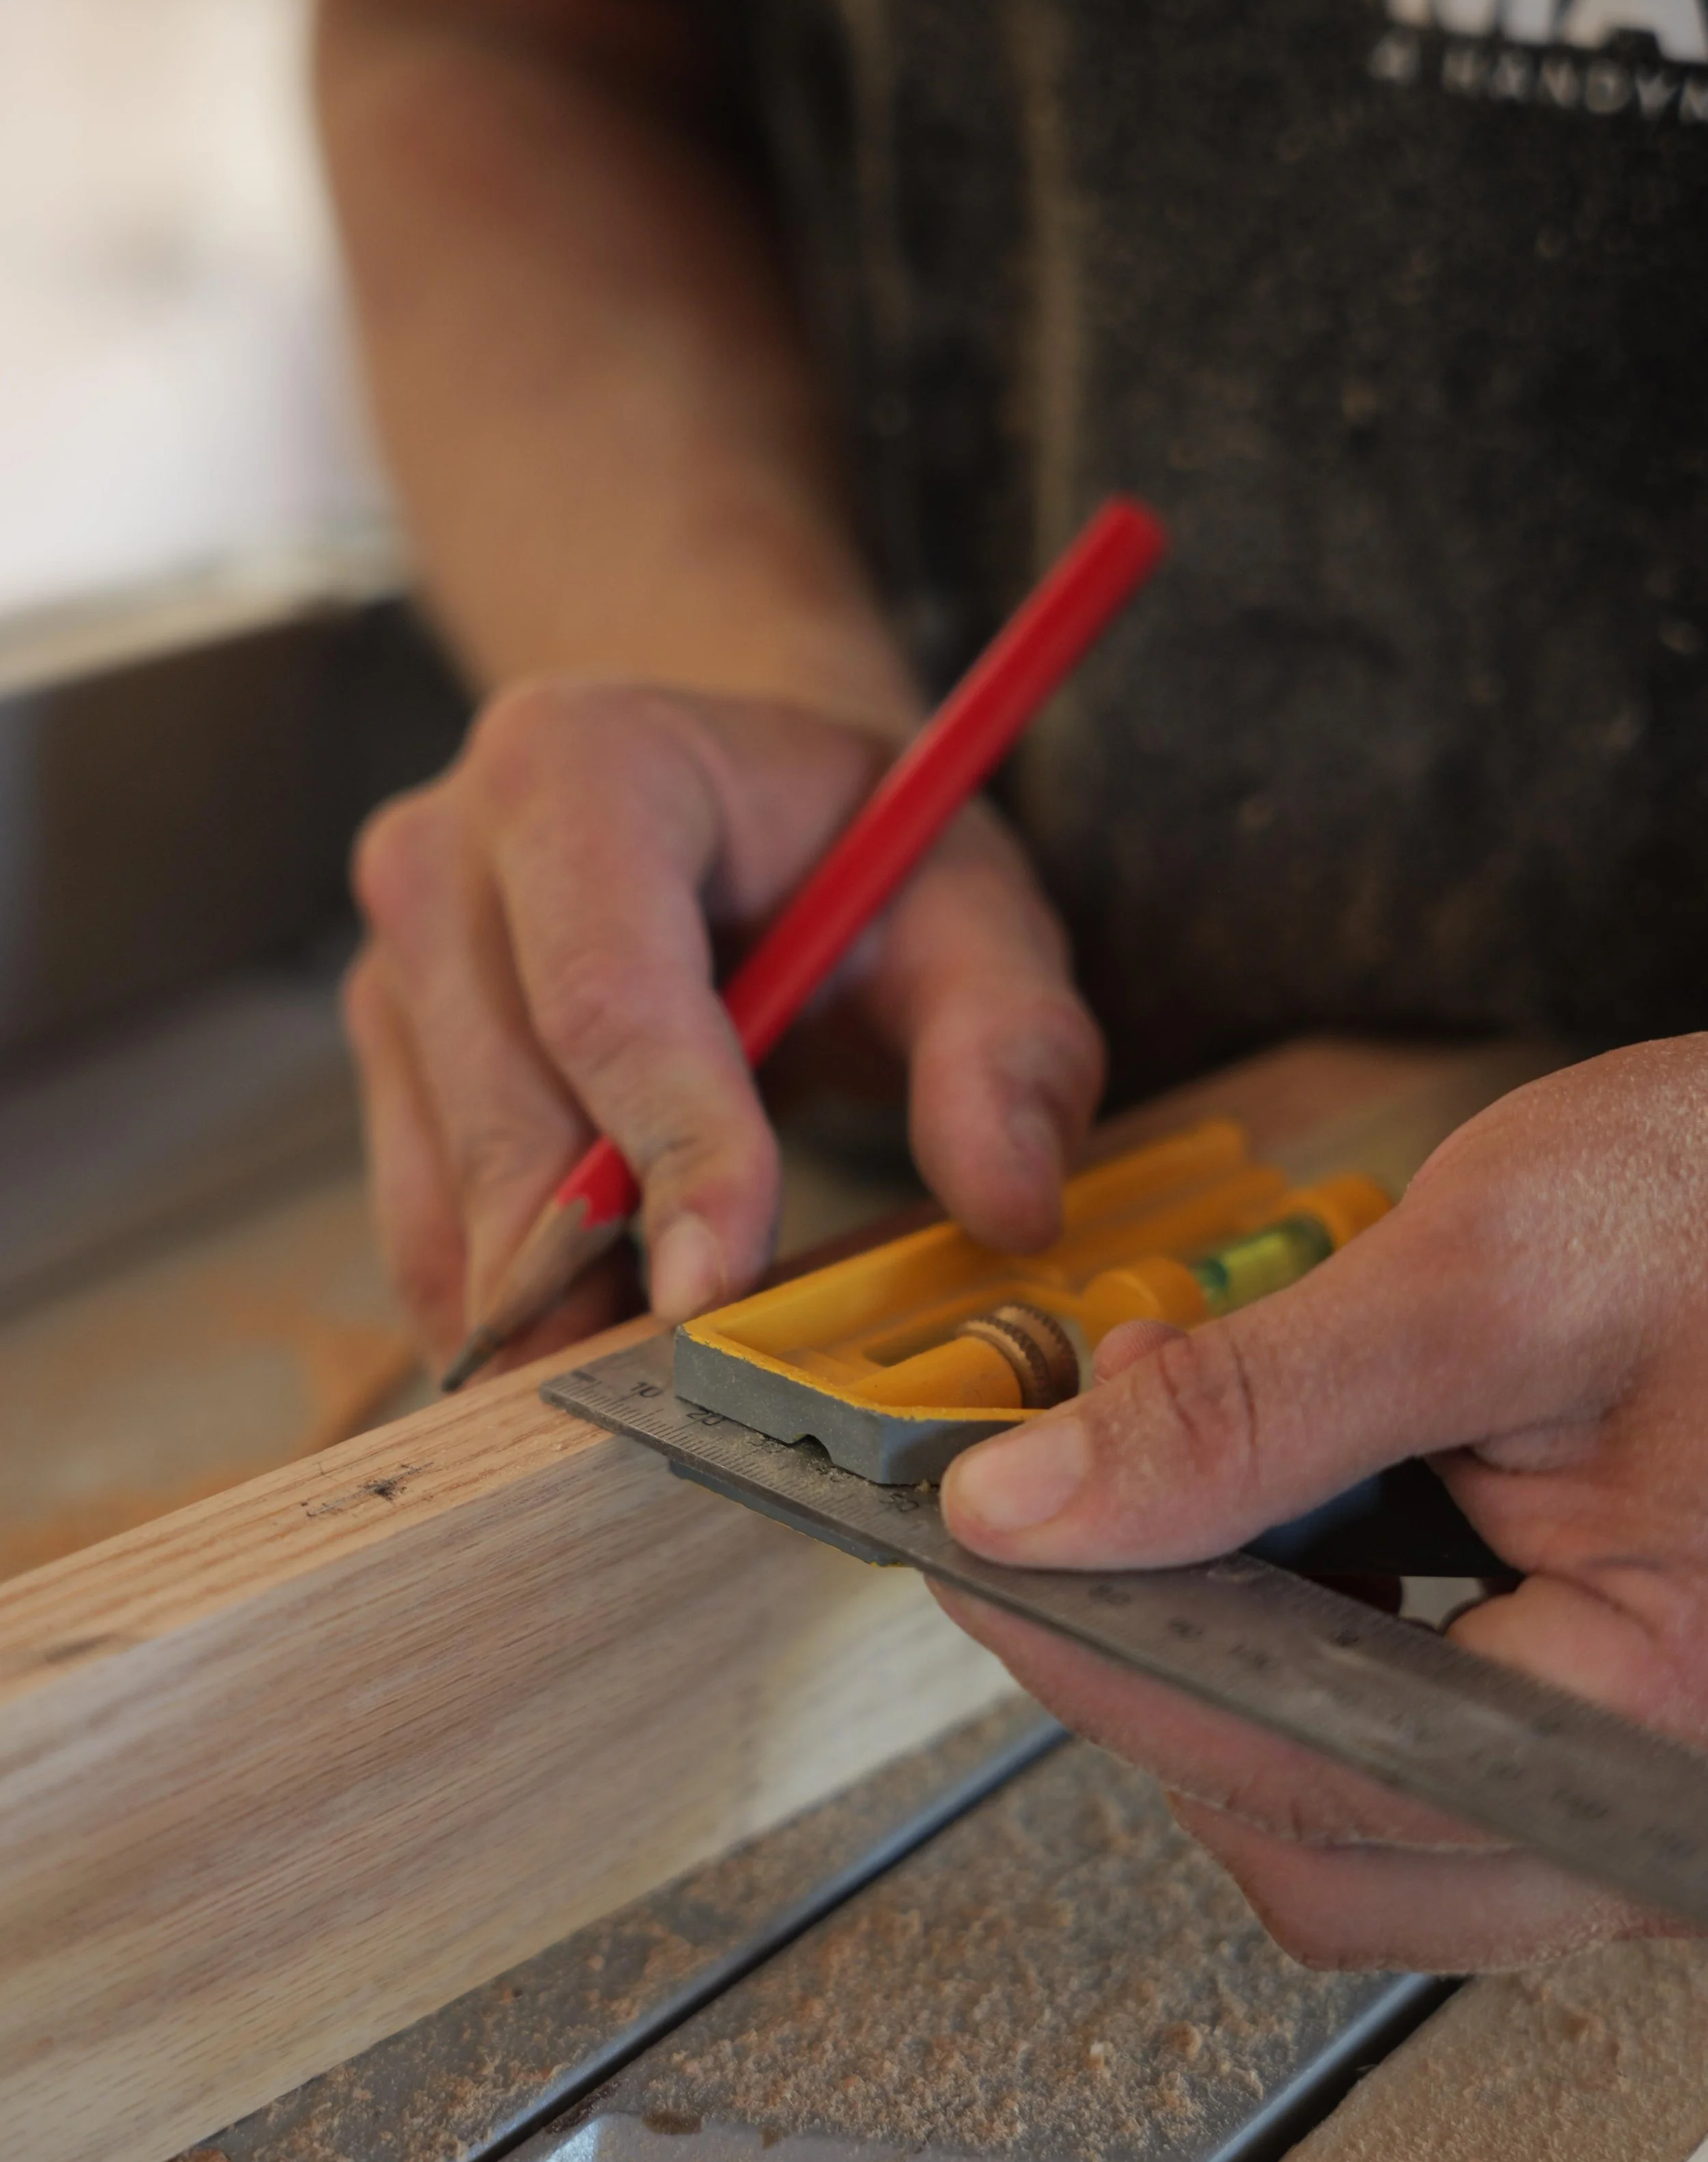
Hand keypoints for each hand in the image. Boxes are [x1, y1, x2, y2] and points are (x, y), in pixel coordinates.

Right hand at [345, 678, 1104, 1370]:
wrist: (728, 791)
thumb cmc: (851, 844)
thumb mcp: (969, 907)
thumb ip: (1009, 1041)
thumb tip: (1014, 1208)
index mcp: (581, 765)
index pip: (609, 995)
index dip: (668, 1153)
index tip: (716, 1297)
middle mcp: (447, 856)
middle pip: (508, 1116)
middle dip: (595, 1271)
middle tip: (687, 1396)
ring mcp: (393, 962)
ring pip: (449, 1192)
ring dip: (548, 1307)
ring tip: (663, 1377)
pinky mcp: (386, 1058)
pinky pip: (420, 1225)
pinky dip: (507, 1307)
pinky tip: (602, 1337)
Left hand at [940, 1040, 1707, 1971]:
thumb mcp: (1493, 1272)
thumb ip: (1254, 1413)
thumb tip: (1029, 1508)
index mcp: (1650, 1717)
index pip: (1294, 1766)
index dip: (1104, 1653)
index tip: (984, 1545)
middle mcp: (1658, 1807)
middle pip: (1321, 1841)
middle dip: (1174, 1665)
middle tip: (1099, 1483)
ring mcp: (1644, 1789)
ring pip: (1362, 1816)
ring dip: (1248, 1652)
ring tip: (1231, 1460)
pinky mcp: (1625, 1732)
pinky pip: (1433, 1750)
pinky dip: (1338, 1637)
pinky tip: (1326, 1500)